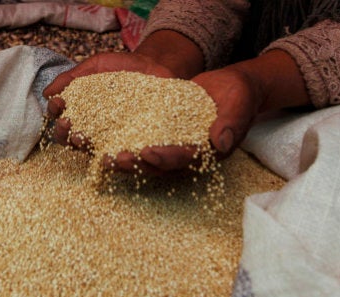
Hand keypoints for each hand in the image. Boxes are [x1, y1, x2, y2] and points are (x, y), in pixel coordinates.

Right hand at [43, 52, 174, 148]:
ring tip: (82, 138)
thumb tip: (46, 93)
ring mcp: (114, 138)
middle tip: (67, 123)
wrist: (154, 65)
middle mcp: (94, 131)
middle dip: (65, 134)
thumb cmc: (121, 67)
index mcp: (81, 115)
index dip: (56, 115)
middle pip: (72, 141)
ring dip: (84, 147)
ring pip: (93, 151)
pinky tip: (114, 148)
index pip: (61, 122)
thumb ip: (70, 77)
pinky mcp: (135, 142)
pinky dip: (118, 153)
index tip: (58, 103)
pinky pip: (125, 152)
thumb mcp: (94, 66)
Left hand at [109, 49, 309, 175]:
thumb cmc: (238, 96)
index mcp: (204, 154)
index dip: (165, 158)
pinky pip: (137, 139)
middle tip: (113, 160)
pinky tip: (101, 137)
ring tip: (101, 155)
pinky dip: (120, 140)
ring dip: (122, 158)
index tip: (148, 153)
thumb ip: (231, 122)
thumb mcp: (239, 104)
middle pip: (156, 165)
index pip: (182, 160)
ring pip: (142, 157)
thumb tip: (221, 142)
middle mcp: (183, 155)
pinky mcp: (157, 133)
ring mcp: (168, 146)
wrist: (230, 89)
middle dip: (135, 164)